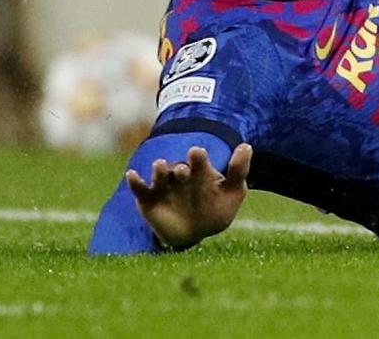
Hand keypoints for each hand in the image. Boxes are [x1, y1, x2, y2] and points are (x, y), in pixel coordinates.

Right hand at [126, 143, 251, 250]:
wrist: (196, 233)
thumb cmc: (216, 209)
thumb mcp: (233, 192)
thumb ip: (239, 171)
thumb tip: (246, 145)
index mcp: (200, 170)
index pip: (199, 160)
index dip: (198, 156)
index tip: (197, 152)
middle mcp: (180, 174)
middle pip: (179, 167)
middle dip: (180, 168)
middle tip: (182, 170)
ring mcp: (164, 186)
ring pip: (160, 175)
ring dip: (159, 170)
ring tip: (160, 166)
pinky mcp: (148, 199)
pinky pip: (139, 189)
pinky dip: (135, 181)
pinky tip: (132, 175)